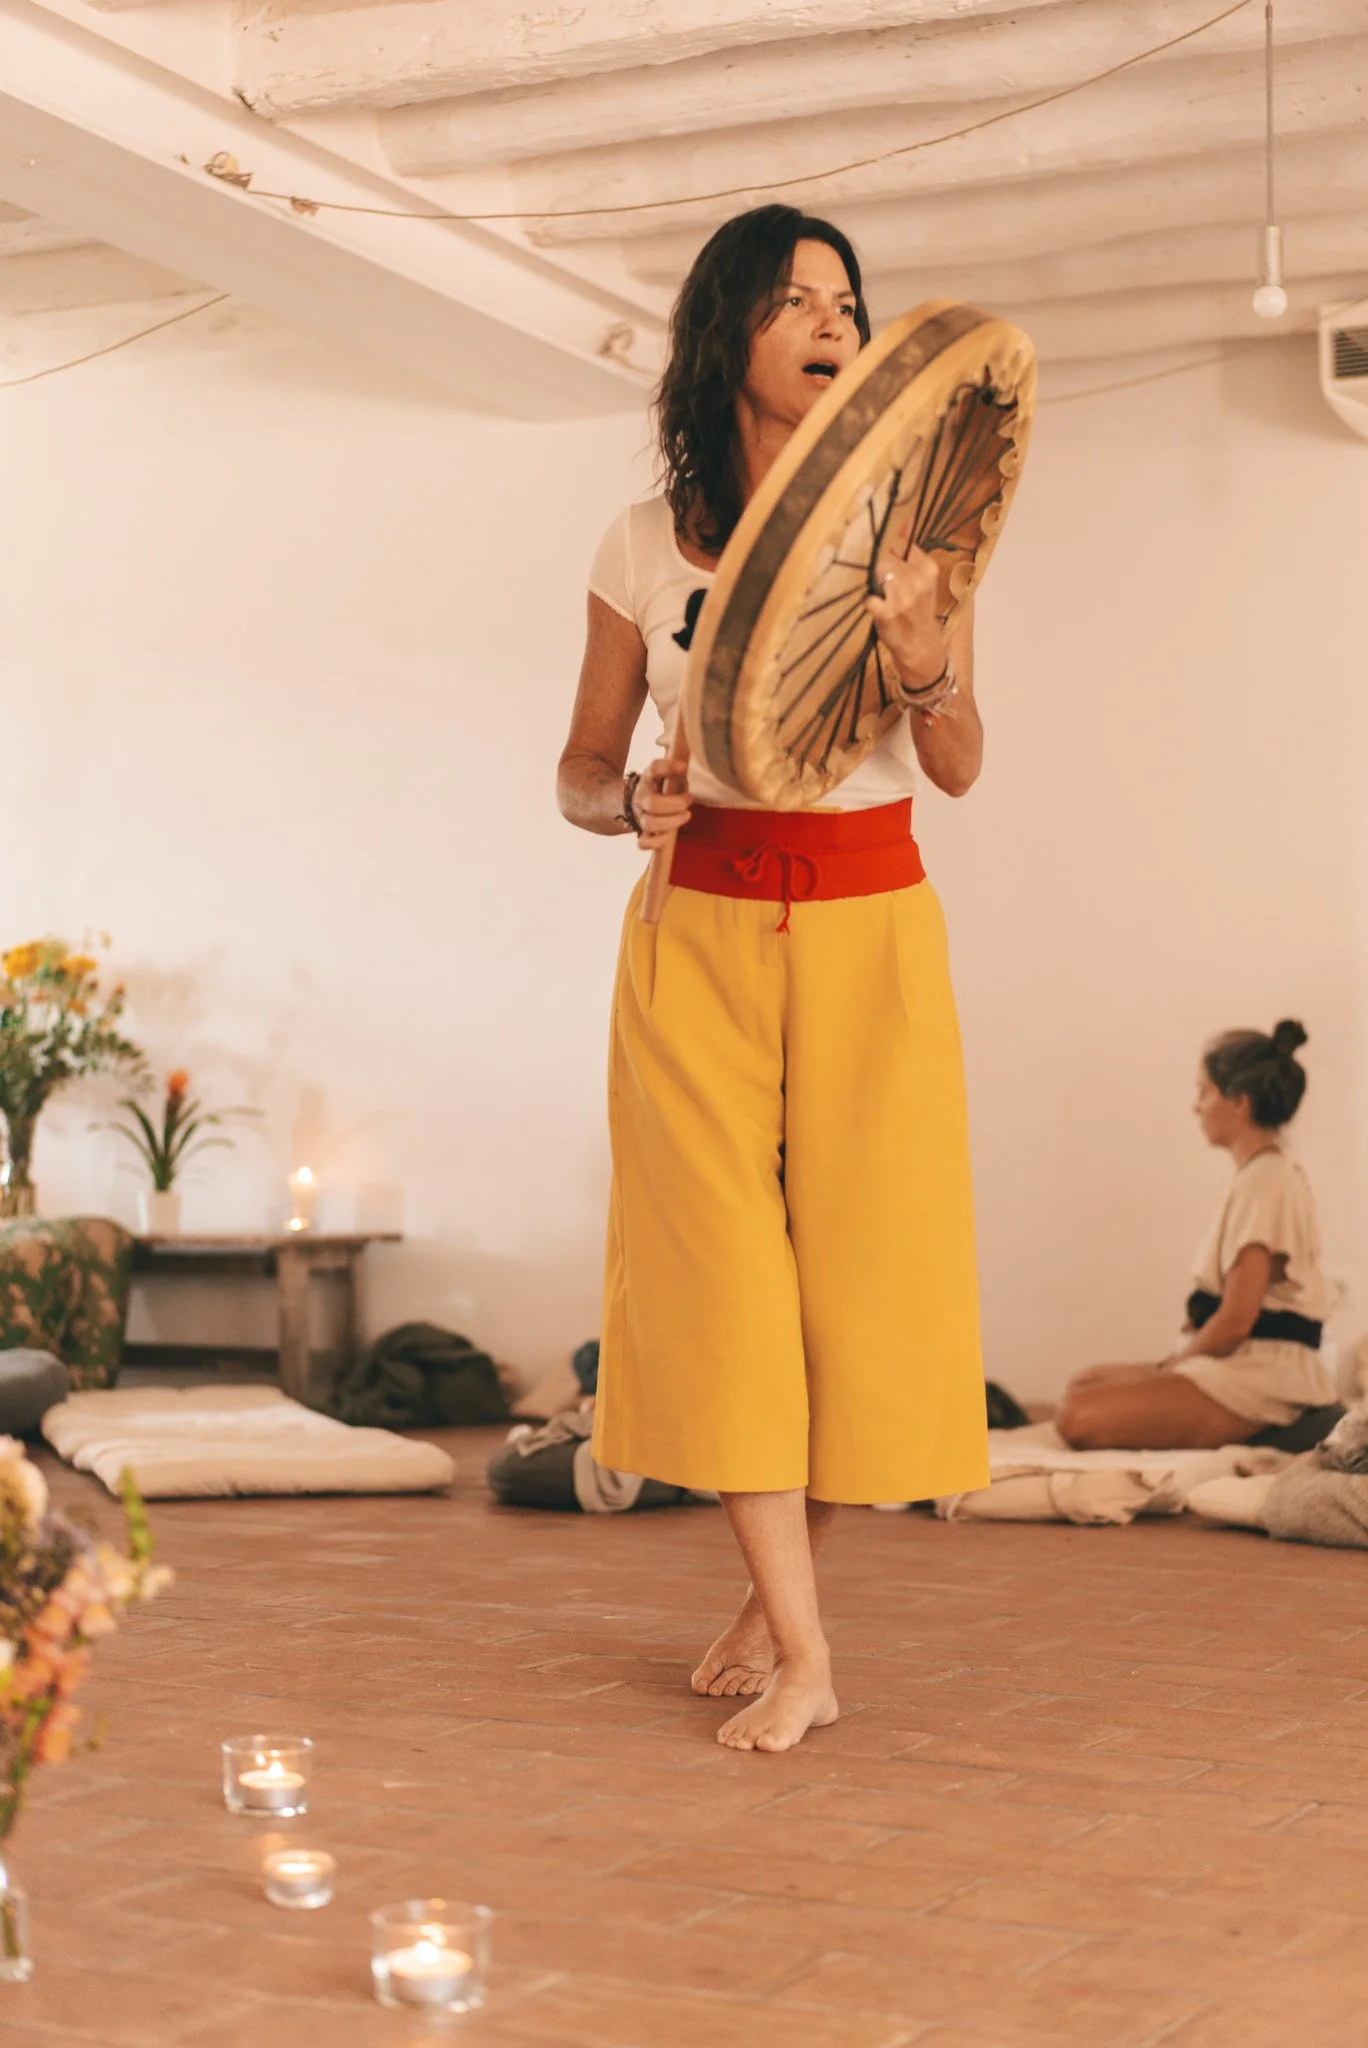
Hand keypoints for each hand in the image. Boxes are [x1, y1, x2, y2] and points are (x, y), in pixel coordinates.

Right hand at [632, 754, 691, 849]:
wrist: (635, 800)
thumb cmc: (660, 788)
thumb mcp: (667, 775)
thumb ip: (678, 775)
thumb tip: (690, 774)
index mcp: (648, 778)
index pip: (654, 769)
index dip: (669, 767)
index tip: (684, 767)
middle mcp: (642, 796)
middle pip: (653, 803)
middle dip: (675, 804)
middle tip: (689, 799)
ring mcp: (640, 815)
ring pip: (649, 823)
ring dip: (670, 822)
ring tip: (686, 815)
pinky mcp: (641, 831)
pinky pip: (643, 842)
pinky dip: (655, 842)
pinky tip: (667, 836)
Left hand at [864, 544, 946, 693]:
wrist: (920, 645)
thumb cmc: (917, 609)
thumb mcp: (921, 578)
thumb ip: (910, 548)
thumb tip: (907, 519)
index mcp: (927, 568)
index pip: (900, 546)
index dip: (891, 557)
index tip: (894, 571)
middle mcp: (917, 580)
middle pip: (884, 558)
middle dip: (881, 572)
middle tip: (887, 588)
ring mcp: (902, 597)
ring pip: (876, 574)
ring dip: (875, 586)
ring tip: (884, 599)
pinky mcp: (887, 612)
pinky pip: (868, 597)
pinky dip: (870, 603)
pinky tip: (879, 610)